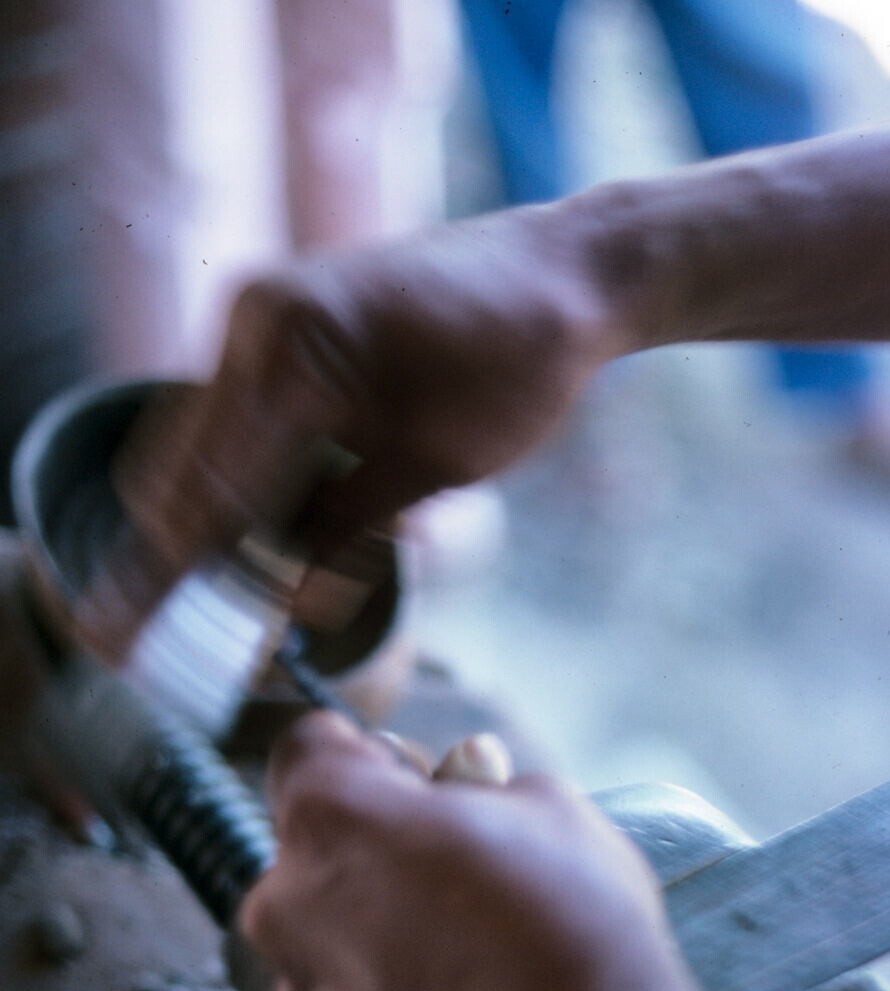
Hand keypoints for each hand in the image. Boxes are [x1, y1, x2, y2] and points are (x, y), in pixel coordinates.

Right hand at [78, 206, 616, 657]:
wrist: (561, 274)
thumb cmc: (514, 367)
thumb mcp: (431, 468)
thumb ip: (344, 528)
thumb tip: (285, 598)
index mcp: (288, 349)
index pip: (207, 483)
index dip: (175, 568)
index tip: (140, 629)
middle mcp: (254, 318)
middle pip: (178, 460)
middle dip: (186, 545)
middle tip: (193, 620)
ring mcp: (261, 314)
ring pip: (202, 440)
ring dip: (221, 512)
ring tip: (253, 578)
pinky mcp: (283, 326)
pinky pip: (238, 412)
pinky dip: (250, 473)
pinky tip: (286, 522)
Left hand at [240, 712, 695, 990]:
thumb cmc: (572, 927)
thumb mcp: (545, 803)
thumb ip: (478, 780)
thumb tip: (462, 787)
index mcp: (328, 814)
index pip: (308, 744)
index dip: (372, 751)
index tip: (422, 777)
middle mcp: (286, 897)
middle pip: (315, 836)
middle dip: (377, 835)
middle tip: (465, 857)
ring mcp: (303, 981)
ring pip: (327, 915)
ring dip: (378, 908)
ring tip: (471, 932)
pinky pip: (348, 983)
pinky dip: (388, 975)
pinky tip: (462, 987)